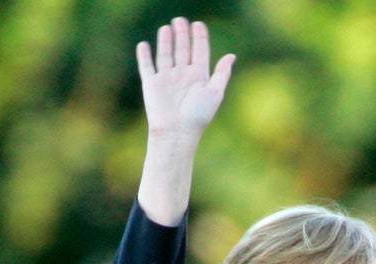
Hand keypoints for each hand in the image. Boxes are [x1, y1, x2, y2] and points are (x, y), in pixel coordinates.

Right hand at [137, 17, 234, 137]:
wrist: (177, 132)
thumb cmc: (198, 116)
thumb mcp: (214, 93)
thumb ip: (222, 74)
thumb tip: (231, 56)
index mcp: (199, 77)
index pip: (200, 52)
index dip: (200, 38)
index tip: (199, 24)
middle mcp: (182, 76)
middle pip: (183, 50)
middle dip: (182, 34)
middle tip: (181, 20)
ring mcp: (166, 79)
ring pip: (165, 54)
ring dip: (166, 41)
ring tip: (167, 28)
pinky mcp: (151, 84)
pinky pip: (147, 67)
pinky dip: (144, 56)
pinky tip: (144, 45)